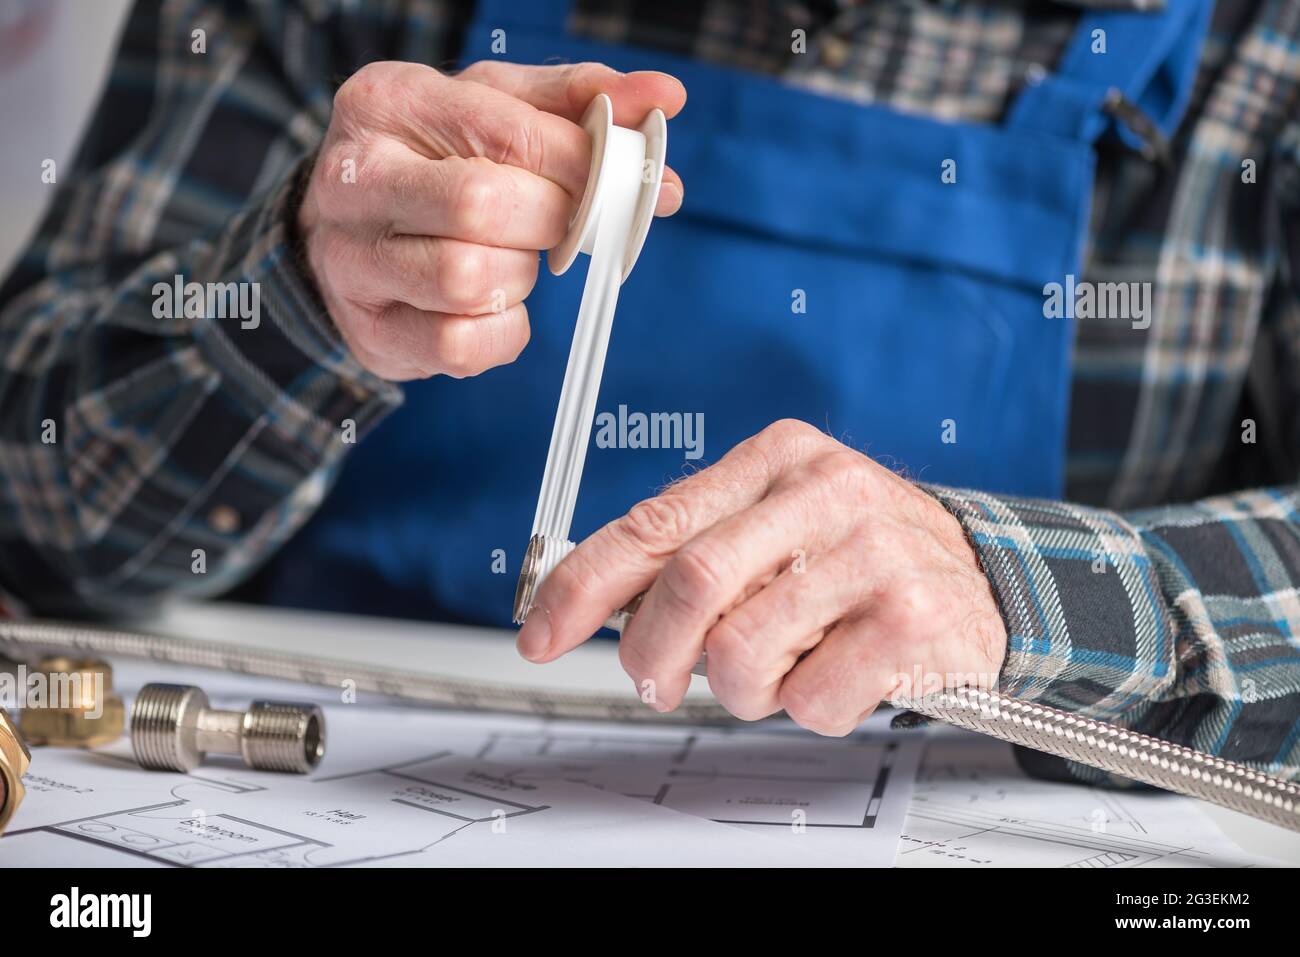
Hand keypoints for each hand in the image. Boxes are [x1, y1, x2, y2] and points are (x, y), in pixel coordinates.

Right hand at [297, 61, 684, 379]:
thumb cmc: (437, 161)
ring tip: (513, 259)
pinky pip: (461, 344)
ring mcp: (351, 261)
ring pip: (468, 279)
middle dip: (548, 222)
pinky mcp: (371, 333)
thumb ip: (579, 100)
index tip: (614, 180)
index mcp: (387, 102)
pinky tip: (495, 305)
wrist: (351, 231)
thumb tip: (663, 99)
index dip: (579, 164)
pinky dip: (502, 331)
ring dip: (518, 276)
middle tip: (560, 224)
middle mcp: (352, 179)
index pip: (506, 134)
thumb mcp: (498, 108)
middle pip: (482, 205)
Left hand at [516, 419, 1007, 733]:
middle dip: (653, 654)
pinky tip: (839, 673)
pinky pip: (811, 698)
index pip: (654, 523)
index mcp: (777, 458)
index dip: (584, 586)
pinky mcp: (912, 617)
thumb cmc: (863, 554)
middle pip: (691, 584)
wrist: (985, 576)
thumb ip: (696, 552)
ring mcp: (874, 551)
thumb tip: (595, 604)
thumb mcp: (778, 525)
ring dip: (743, 688)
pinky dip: (808, 708)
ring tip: (779, 667)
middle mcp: (826, 491)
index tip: (541, 634)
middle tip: (657, 681)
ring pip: (743, 652)